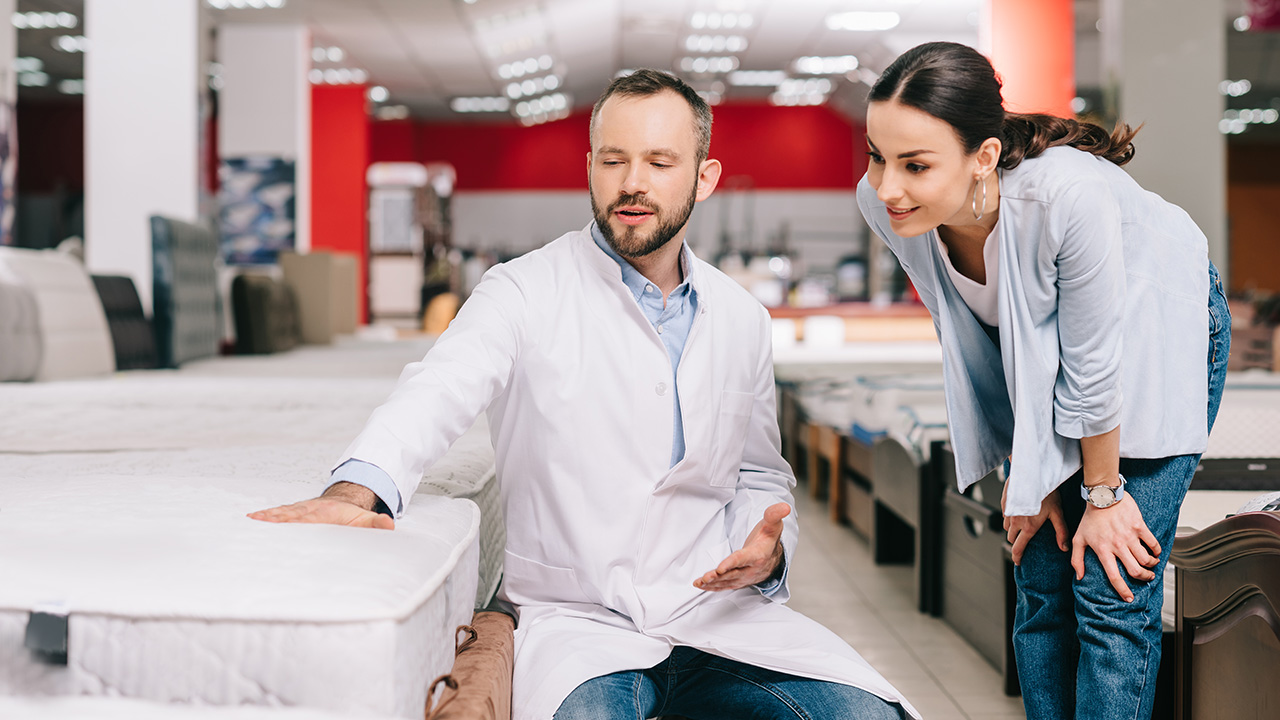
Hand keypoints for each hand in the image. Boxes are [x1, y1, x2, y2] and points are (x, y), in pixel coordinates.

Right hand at [248, 482, 394, 529]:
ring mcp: (300, 511)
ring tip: (250, 521)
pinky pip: (279, 514)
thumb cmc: (351, 515)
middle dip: (274, 519)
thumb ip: (375, 523)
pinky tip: (251, 519)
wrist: (345, 499)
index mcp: (324, 514)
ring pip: (282, 513)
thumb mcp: (366, 519)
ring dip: (267, 517)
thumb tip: (388, 525)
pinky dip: (266, 516)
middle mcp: (309, 511)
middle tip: (257, 522)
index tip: (283, 523)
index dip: (295, 521)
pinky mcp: (294, 513)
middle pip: (290, 515)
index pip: (308, 519)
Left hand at [694, 502, 788, 591]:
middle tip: (706, 577)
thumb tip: (784, 506)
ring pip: (727, 581)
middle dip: (719, 576)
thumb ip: (774, 515)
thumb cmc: (768, 540)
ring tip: (700, 582)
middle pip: (733, 574)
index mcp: (758, 555)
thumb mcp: (772, 525)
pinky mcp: (737, 581)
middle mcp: (751, 569)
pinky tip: (701, 585)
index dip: (731, 563)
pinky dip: (713, 587)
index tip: (720, 568)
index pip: (743, 559)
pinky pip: (724, 586)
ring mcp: (744, 577)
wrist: (773, 558)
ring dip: (713, 583)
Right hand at [1003, 483, 1068, 564]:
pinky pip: (1005, 515)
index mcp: (1028, 528)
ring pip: (1007, 527)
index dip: (1017, 557)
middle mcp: (1015, 522)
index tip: (1018, 561)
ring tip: (1021, 526)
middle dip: (1016, 542)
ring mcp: (1008, 513)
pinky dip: (1009, 518)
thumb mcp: (1058, 513)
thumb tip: (1064, 548)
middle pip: (1011, 539)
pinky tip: (1018, 513)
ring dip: (1012, 530)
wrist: (1032, 475)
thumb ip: (1061, 532)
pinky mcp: (1004, 503)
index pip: (1018, 548)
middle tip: (1023, 541)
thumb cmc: (1047, 493)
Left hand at [1071, 494, 1159, 602]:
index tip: (1129, 598)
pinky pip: (1153, 543)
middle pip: (1135, 570)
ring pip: (1146, 559)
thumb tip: (1079, 576)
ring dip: (1151, 566)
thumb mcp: (1078, 538)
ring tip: (1151, 565)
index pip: (1114, 576)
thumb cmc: (1090, 518)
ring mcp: (1129, 536)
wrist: (1102, 496)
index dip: (1122, 590)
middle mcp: (1117, 545)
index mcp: (1103, 550)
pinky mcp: (1139, 526)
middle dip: (1144, 578)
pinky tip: (1156, 553)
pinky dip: (1157, 551)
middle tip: (1146, 578)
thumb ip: (1077, 559)